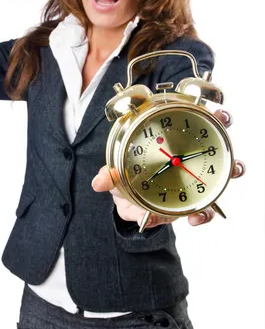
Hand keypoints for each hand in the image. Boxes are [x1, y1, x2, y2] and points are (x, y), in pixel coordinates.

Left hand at [92, 108, 245, 228]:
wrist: (130, 206)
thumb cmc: (127, 181)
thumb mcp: (116, 177)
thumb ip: (109, 177)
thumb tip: (98, 183)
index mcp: (171, 142)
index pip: (195, 121)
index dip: (209, 112)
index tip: (215, 111)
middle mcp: (189, 157)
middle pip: (218, 140)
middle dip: (225, 132)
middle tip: (223, 130)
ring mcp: (197, 179)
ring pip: (224, 171)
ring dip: (229, 171)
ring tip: (227, 173)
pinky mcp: (197, 203)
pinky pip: (208, 209)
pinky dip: (204, 215)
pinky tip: (195, 218)